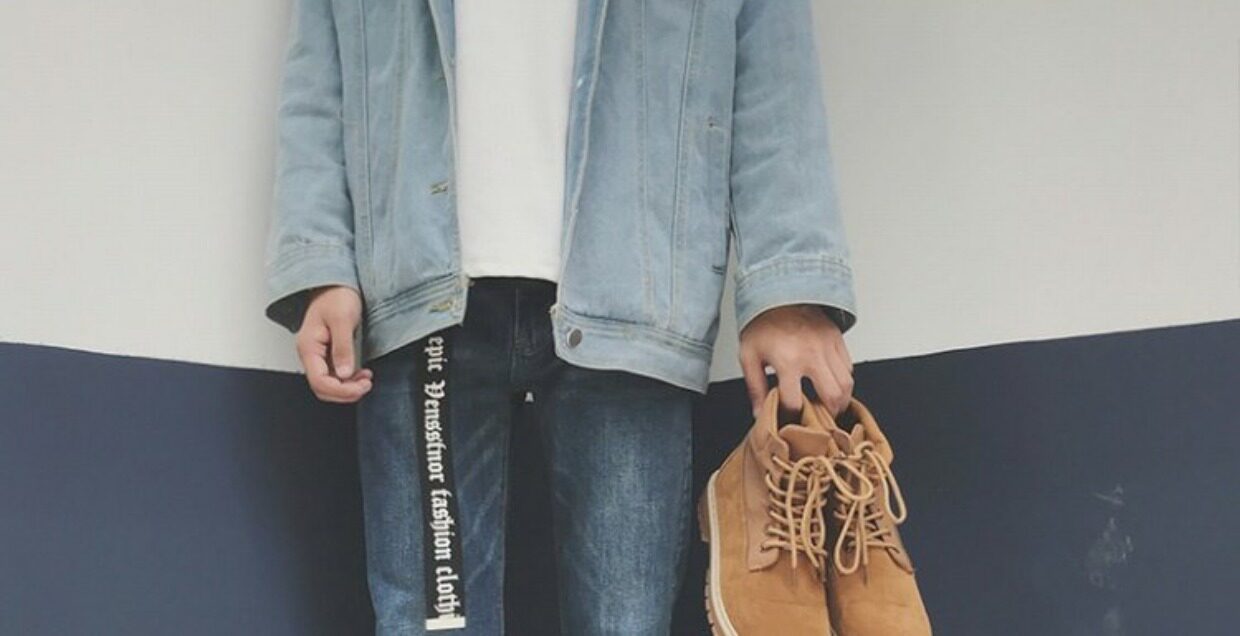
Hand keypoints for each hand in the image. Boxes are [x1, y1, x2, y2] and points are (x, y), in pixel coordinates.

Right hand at [296, 285, 372, 402]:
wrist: (336, 283)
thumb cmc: (336, 295)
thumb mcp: (342, 320)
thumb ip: (343, 348)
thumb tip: (344, 374)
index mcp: (308, 347)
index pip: (319, 382)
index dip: (341, 390)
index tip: (361, 387)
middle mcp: (310, 353)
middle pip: (322, 387)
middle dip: (345, 392)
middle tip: (366, 385)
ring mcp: (319, 354)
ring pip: (329, 383)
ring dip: (348, 387)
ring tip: (366, 380)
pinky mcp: (328, 353)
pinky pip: (335, 374)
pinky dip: (348, 379)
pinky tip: (361, 374)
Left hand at [739, 304, 853, 418]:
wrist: (777, 291)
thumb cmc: (761, 323)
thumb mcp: (748, 355)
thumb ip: (755, 386)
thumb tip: (759, 413)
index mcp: (787, 360)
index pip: (795, 401)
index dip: (792, 416)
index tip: (789, 418)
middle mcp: (812, 354)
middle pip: (832, 396)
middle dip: (828, 415)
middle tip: (821, 421)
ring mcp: (828, 345)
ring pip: (847, 383)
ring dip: (840, 400)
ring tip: (829, 406)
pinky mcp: (837, 338)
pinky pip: (849, 367)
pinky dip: (844, 380)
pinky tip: (833, 384)